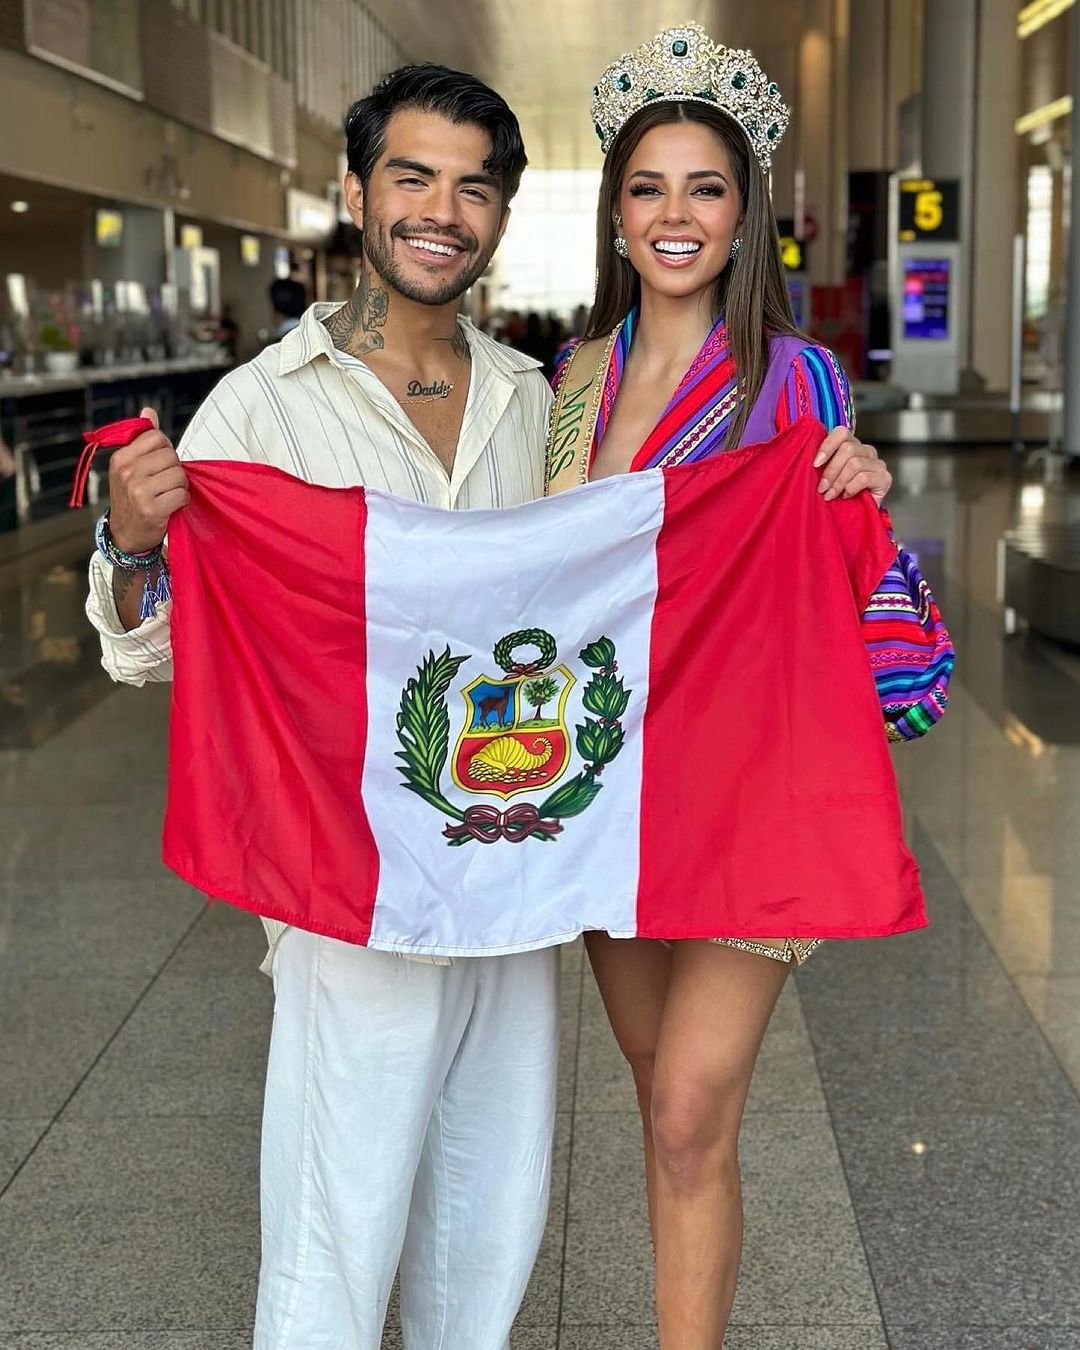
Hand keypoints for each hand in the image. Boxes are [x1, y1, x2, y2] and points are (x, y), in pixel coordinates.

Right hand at [107, 407, 188, 553]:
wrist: (125, 534)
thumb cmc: (132, 497)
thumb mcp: (130, 467)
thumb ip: (142, 438)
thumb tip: (149, 411)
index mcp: (121, 458)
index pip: (158, 438)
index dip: (165, 451)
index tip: (158, 465)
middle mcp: (127, 472)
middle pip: (171, 456)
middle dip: (174, 470)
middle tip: (163, 484)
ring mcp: (138, 491)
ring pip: (180, 475)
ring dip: (180, 487)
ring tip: (167, 495)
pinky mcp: (151, 509)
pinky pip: (182, 495)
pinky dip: (182, 501)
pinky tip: (170, 506)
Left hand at [812, 428, 891, 505]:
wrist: (856, 515)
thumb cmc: (839, 494)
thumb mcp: (827, 477)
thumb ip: (822, 464)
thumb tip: (805, 459)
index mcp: (851, 445)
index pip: (842, 432)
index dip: (828, 445)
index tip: (815, 464)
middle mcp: (866, 451)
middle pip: (848, 449)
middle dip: (831, 471)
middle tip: (822, 488)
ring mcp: (877, 463)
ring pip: (855, 464)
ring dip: (839, 482)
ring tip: (831, 495)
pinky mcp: (885, 478)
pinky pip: (864, 477)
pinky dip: (851, 488)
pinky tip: (846, 496)